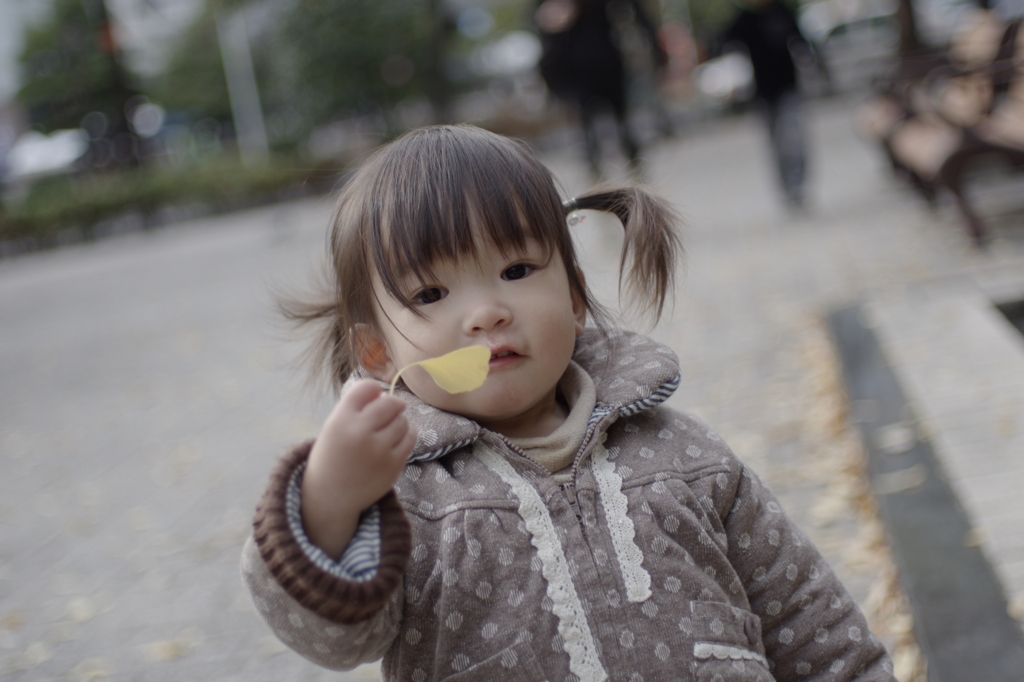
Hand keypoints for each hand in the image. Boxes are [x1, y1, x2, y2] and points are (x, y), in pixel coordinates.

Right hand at [301, 380, 416, 558]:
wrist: (330, 496)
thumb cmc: (333, 456)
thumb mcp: (333, 427)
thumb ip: (356, 408)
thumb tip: (384, 394)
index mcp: (341, 420)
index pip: (367, 388)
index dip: (373, 390)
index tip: (373, 397)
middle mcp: (360, 433)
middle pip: (390, 403)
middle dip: (392, 404)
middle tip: (389, 410)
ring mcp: (379, 450)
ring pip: (403, 420)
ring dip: (398, 420)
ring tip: (387, 429)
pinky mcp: (393, 465)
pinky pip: (410, 438)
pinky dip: (407, 434)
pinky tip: (396, 439)